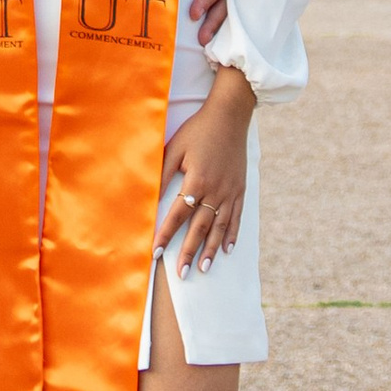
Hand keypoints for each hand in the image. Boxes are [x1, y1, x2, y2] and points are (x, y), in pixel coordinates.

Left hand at [159, 67, 253, 275]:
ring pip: (219, 227)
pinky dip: (232, 235)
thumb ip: (163, 173)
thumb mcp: (175, 148)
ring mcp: (230, 192)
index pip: (177, 214)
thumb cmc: (198, 131)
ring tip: (204, 268)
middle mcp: (215, 190)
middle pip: (200, 227)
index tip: (156, 253)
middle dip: (189, 252)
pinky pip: (236, 217)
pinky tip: (227, 249)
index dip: (166, 234)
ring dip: (211, 250)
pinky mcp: (240, 189)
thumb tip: (149, 196)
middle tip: (182, 274)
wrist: (230, 116)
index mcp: (196, 180)